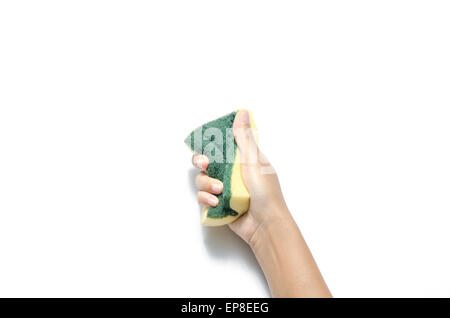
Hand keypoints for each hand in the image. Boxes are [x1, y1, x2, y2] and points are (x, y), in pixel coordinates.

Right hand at [192, 110, 289, 243]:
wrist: (265, 225)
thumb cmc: (265, 192)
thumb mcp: (254, 162)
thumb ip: (244, 138)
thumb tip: (242, 112)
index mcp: (241, 160)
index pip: (220, 146)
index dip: (209, 144)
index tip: (206, 145)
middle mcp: (230, 173)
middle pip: (205, 163)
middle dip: (201, 162)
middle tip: (205, 165)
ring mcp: (224, 190)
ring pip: (202, 180)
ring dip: (206, 184)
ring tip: (219, 190)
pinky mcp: (219, 205)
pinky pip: (203, 198)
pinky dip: (206, 199)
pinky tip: (216, 202)